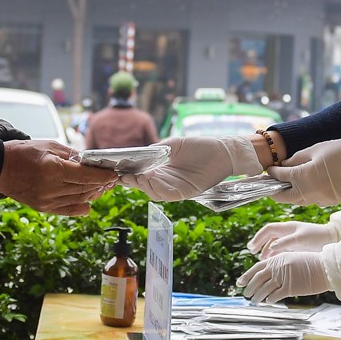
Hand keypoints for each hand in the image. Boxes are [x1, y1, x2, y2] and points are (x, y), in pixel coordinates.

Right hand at [0, 139, 114, 215]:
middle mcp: (52, 188)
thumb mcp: (49, 146)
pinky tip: (89, 202)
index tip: (113, 174)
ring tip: (101, 188)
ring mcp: (47, 201)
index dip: (104, 176)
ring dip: (93, 194)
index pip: (87, 175)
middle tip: (110, 180)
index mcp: (54, 169)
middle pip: (86, 189)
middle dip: (101, 184)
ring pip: (80, 200)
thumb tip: (91, 162)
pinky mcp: (43, 208)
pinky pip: (68, 210)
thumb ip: (72, 155)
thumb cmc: (22, 153)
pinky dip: (81, 207)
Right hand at [121, 135, 261, 200]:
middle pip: (145, 186)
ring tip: (136, 177)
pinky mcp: (185, 192)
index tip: (117, 169)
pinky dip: (157, 189)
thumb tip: (139, 154)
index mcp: (162, 170)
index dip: (129, 174)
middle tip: (123, 175)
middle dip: (133, 181)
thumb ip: (156, 150)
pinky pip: (168, 194)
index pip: (142, 175)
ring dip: (143, 185)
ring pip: (154, 192)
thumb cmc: (200, 146)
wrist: (222, 151)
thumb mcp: (173, 145)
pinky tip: (151, 180)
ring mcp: (176, 188)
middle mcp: (167, 181)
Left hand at [236, 251, 329, 303]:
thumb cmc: (312, 263)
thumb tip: (270, 274)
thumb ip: (280, 264)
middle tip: (245, 294)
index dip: (246, 275)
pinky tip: (268, 302)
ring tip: (254, 301)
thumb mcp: (293, 258)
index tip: (240, 282)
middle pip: (258, 279)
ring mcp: (283, 278)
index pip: (257, 267)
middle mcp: (278, 267)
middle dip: (249, 287)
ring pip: (264, 289)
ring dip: (257, 296)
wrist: (325, 267)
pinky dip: (269, 299)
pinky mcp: (290, 288)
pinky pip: (275, 296)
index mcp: (277, 259)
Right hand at [248, 220, 332, 257]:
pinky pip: (281, 250)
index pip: (268, 229)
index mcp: (287, 227)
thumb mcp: (301, 239)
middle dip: (259, 243)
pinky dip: (275, 256)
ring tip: (261, 260)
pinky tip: (272, 263)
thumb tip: (271, 247)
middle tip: (252, 252)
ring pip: (274, 244)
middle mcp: (287, 233)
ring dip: (266, 250)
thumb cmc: (317, 237)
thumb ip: (286, 242)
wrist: (332, 240)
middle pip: (268, 236)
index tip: (252, 247)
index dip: (259, 237)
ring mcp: (291, 240)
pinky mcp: (295, 248)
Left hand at [266, 135, 340, 206]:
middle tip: (272, 186)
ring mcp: (320, 200)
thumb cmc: (339, 150)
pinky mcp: (330, 202)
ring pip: (299, 201)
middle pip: (285, 198)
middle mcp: (309, 192)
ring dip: (292, 194)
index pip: (280, 177)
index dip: (273, 173)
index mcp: (303, 177)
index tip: (269, 170)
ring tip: (289, 185)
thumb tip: (283, 166)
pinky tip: (310, 185)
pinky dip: (308, 194)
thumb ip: (295, 160)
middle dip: (276, 192)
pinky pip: (313, 200)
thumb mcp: (313, 150)